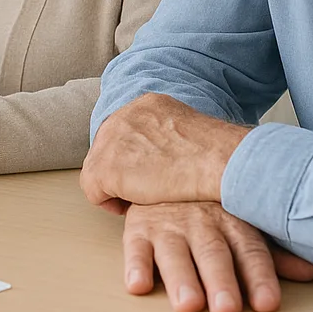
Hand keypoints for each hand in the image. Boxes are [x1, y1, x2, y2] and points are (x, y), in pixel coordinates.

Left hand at [81, 93, 249, 209]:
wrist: (219, 161)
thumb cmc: (215, 156)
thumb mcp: (186, 134)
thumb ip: (165, 139)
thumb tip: (158, 159)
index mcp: (146, 105)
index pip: (123, 132)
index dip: (132, 158)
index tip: (147, 175)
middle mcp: (124, 116)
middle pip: (105, 149)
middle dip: (121, 172)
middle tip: (143, 191)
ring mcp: (111, 140)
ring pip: (98, 170)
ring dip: (116, 188)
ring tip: (141, 199)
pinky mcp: (106, 167)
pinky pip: (93, 190)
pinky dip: (109, 203)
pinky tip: (133, 206)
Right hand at [121, 202, 312, 311]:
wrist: (163, 169)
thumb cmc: (209, 206)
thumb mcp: (242, 221)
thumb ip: (272, 252)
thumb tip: (310, 272)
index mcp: (232, 221)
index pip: (251, 251)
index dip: (259, 276)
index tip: (266, 302)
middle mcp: (201, 221)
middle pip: (213, 253)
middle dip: (220, 280)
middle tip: (227, 308)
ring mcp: (168, 224)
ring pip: (175, 252)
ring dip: (181, 278)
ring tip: (189, 303)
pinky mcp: (138, 229)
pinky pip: (134, 246)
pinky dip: (135, 266)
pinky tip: (139, 284)